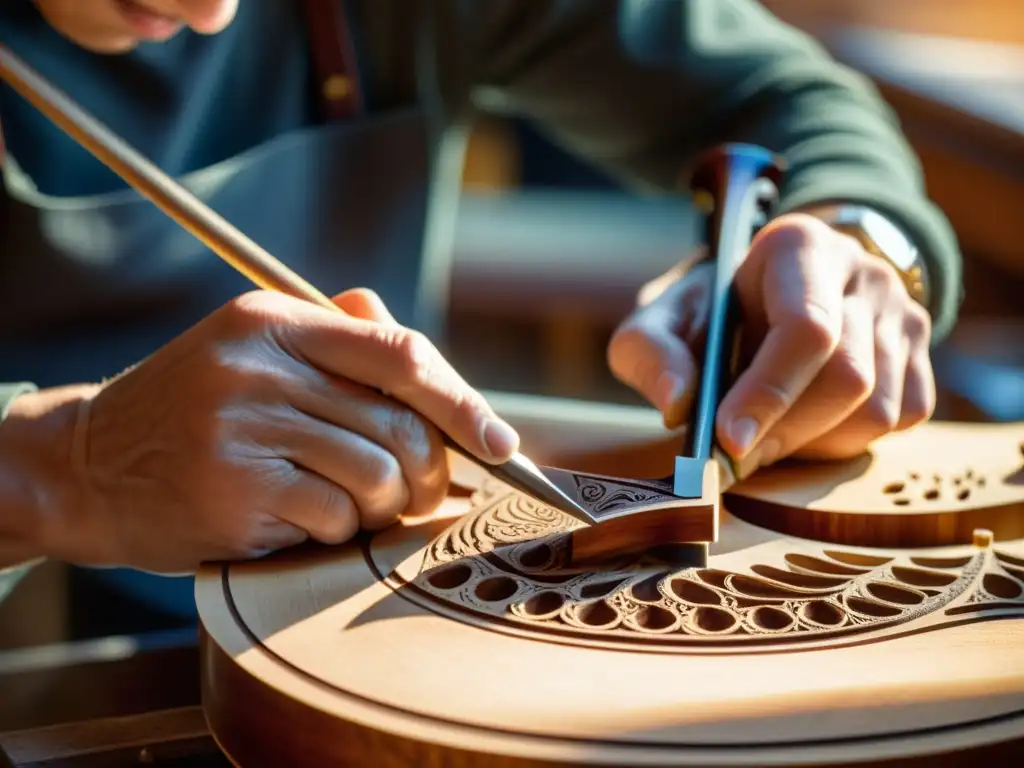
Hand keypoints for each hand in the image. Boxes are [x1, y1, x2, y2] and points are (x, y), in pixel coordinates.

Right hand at [9, 289, 517, 573]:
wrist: (87, 465)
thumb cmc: (193, 414)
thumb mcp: (255, 353)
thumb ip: (342, 344)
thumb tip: (434, 369)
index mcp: (275, 319)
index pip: (400, 355)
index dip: (462, 401)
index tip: (498, 442)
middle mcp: (259, 365)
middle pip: (401, 425)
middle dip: (427, 472)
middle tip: (418, 492)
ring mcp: (242, 427)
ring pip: (375, 476)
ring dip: (381, 506)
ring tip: (350, 506)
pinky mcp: (233, 490)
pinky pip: (334, 518)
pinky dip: (335, 530)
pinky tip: (299, 521)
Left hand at [607, 213, 934, 471]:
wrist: (773, 292)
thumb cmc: (713, 310)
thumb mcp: (663, 319)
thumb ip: (653, 353)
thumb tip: (677, 405)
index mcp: (799, 249)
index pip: (806, 327)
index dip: (769, 392)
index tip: (728, 440)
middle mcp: (863, 274)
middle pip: (847, 377)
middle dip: (785, 431)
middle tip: (735, 457)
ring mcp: (902, 313)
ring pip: (878, 409)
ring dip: (813, 443)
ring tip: (766, 436)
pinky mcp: (922, 355)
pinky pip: (901, 420)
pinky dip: (846, 442)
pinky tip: (805, 425)